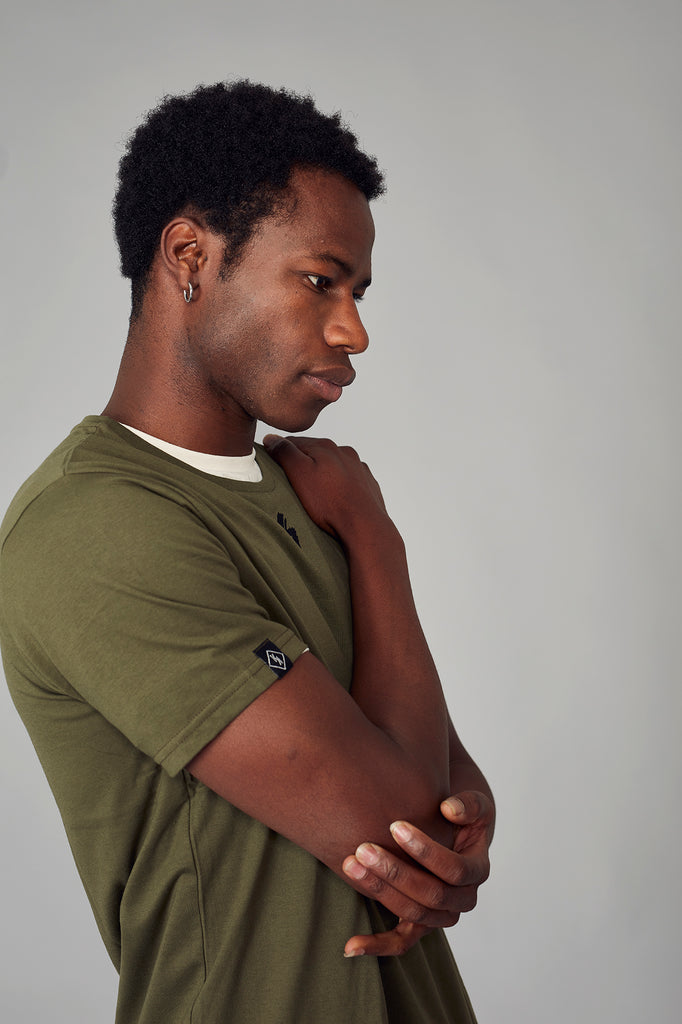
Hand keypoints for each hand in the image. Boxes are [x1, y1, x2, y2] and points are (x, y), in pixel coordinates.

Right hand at [263, 434, 387, 541]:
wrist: (364, 525)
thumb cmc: (330, 502)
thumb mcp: (299, 473)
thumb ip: (285, 452)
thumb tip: (272, 438)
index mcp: (326, 447)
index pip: (294, 442)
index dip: (281, 453)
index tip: (274, 466)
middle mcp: (345, 453)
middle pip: (316, 454)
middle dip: (304, 464)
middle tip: (294, 484)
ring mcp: (359, 469)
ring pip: (334, 467)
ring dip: (324, 475)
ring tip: (316, 495)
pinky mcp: (367, 485)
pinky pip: (349, 481)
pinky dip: (340, 486)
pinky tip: (335, 500)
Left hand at [342, 791, 493, 957]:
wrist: (453, 837)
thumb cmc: (461, 818)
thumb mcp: (475, 806)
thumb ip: (469, 804)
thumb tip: (448, 809)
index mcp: (478, 871)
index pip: (455, 869)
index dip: (426, 850)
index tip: (395, 827)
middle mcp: (462, 900)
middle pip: (431, 894)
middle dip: (395, 871)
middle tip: (364, 849)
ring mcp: (441, 916)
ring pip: (413, 913)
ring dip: (380, 891)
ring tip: (351, 866)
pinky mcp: (420, 925)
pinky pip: (401, 942)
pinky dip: (376, 945)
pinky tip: (350, 945)